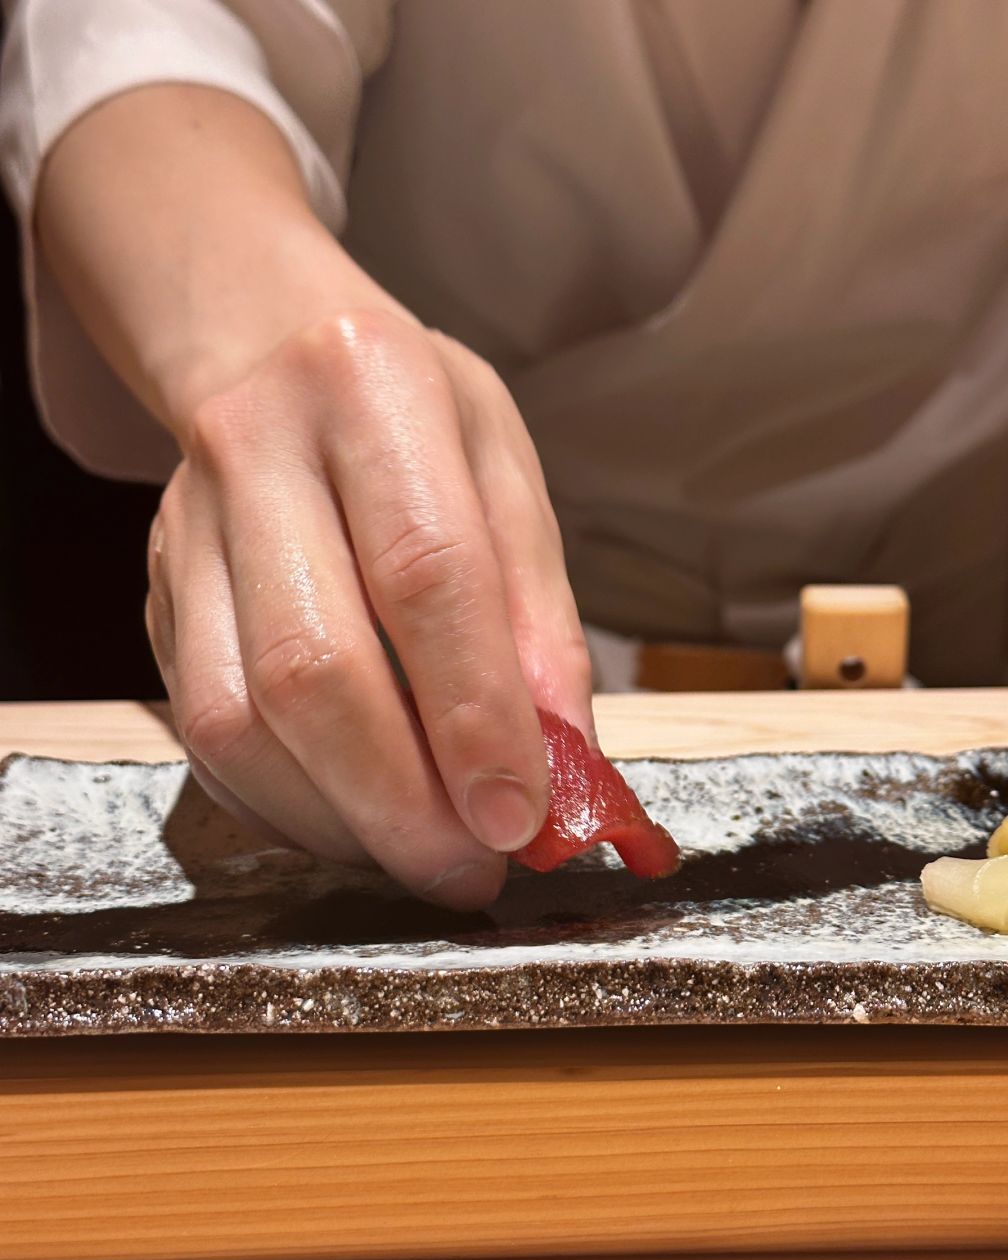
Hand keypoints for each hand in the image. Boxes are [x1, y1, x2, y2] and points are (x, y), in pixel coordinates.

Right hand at [147, 308, 593, 907]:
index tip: (520, 817)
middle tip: (469, 869)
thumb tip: (561, 759)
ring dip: (337, 821)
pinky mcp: (158, 598)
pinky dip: (284, 808)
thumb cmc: (412, 417)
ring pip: (234, 719)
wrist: (268, 352)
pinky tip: (351, 822)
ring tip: (420, 855)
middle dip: (399, 802)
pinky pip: (202, 739)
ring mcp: (187, 531)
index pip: (424, 571)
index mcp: (372, 388)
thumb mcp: (506, 473)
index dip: (474, 713)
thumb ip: (538, 613)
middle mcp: (257, 452)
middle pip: (310, 666)